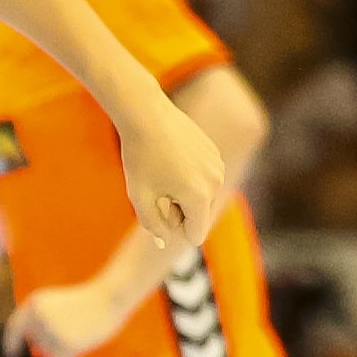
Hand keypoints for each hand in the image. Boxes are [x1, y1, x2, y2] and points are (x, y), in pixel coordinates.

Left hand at [6, 273, 137, 356]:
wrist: (109, 296)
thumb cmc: (87, 301)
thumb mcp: (57, 305)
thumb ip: (42, 325)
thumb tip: (35, 354)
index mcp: (33, 303)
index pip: (15, 327)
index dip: (12, 342)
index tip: (12, 354)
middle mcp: (37, 317)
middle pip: (36, 345)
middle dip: (51, 346)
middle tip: (73, 333)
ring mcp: (50, 331)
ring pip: (48, 355)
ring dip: (62, 350)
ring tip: (79, 334)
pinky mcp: (63, 344)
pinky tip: (81, 345)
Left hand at [114, 100, 225, 249]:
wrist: (145, 114)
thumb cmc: (139, 157)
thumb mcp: (140, 197)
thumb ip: (153, 226)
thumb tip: (164, 242)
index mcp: (199, 197)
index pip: (195, 236)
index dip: (174, 229)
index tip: (158, 209)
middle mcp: (215, 183)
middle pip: (201, 217)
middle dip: (181, 212)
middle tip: (158, 189)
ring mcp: (218, 166)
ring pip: (204, 198)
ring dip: (185, 194)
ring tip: (164, 173)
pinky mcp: (214, 152)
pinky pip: (205, 179)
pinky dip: (190, 177)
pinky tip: (172, 157)